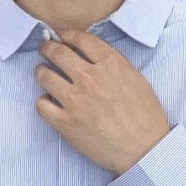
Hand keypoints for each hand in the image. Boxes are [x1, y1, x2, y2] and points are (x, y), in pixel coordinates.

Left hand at [34, 28, 171, 175]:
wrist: (144, 150)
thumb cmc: (145, 118)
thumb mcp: (136, 79)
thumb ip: (113, 65)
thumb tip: (93, 59)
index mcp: (110, 63)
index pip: (81, 38)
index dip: (67, 34)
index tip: (62, 36)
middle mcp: (90, 77)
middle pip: (58, 53)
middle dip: (48, 48)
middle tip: (45, 49)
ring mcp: (75, 100)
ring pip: (44, 76)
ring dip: (41, 71)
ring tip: (41, 73)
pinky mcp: (66, 123)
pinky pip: (41, 105)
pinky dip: (42, 101)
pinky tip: (48, 102)